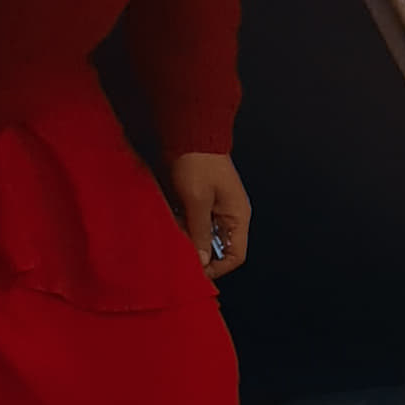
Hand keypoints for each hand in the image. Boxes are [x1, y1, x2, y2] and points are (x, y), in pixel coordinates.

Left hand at [171, 152, 250, 278]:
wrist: (189, 132)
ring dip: (186, 239)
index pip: (235, 256)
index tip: (195, 271)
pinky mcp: (199, 201)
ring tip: (169, 236)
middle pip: (217, 248)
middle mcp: (229, 216)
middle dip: (198, 253)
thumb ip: (199, 232)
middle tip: (177, 255)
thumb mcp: (197, 201)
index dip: (217, 268)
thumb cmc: (198, 162)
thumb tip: (201, 260)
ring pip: (202, 237)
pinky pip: (192, 223)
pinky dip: (180, 226)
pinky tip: (167, 222)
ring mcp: (214, 208)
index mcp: (238, 217)